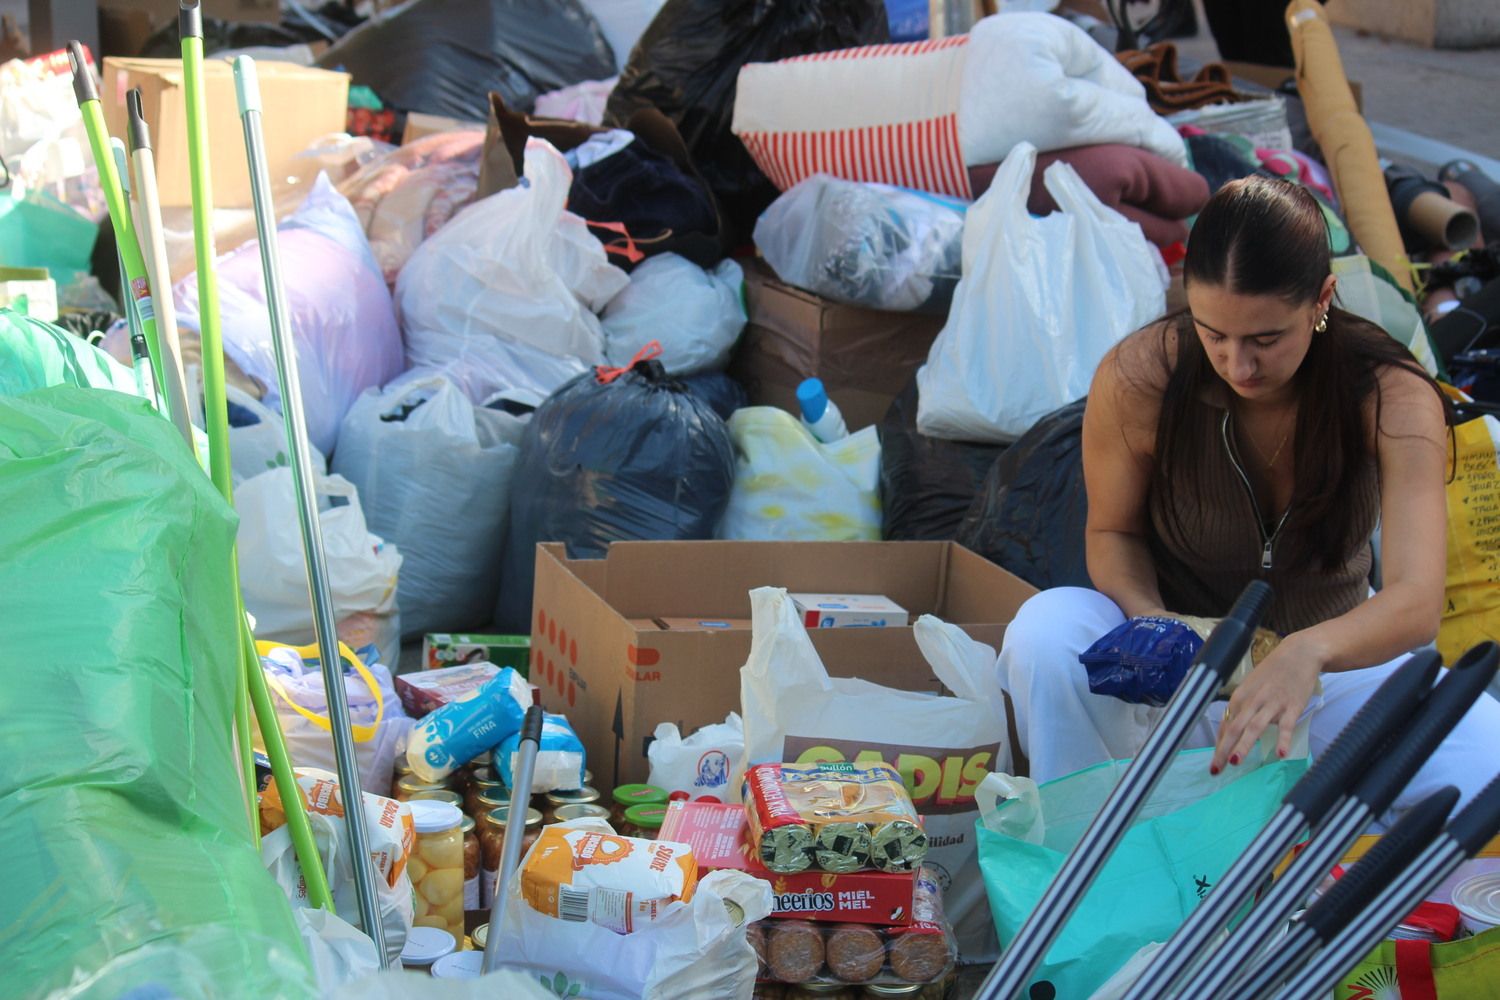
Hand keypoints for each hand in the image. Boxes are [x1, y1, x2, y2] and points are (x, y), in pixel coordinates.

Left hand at [1211, 636, 1323, 771]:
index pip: (1227, 725)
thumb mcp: (1252, 687)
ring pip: (1254, 727)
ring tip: (1235, 762)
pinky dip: (1282, 739)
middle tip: (1217, 770)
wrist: (1299, 654)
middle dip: (1224, 750)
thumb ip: (1243, 708)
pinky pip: (1285, 725)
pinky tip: (1280, 754)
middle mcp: (1252, 701)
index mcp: (1240, 697)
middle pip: (1235, 728)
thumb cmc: (1273, 673)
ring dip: (1244, 745)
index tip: (1215, 764)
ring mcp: (1272, 704)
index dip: (1219, 745)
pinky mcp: (1292, 706)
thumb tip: (1232, 730)